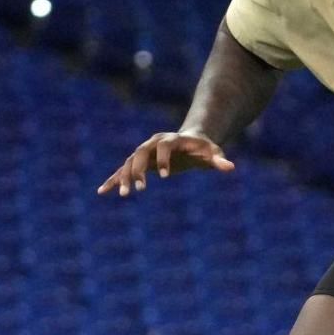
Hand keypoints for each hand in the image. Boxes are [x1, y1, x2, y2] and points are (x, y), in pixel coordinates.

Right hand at [96, 131, 233, 195]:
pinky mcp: (139, 163)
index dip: (163, 160)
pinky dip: (113, 179)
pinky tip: (102, 191)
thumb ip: (219, 160)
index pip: (163, 147)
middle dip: (137, 170)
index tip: (166, 176)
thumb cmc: (204, 149)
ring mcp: (144, 152)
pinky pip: (123, 170)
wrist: (191, 142)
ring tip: (123, 195)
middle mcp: (153, 143)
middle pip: (140, 153)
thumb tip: (230, 167)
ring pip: (129, 163)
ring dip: (124, 177)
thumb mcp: (213, 154)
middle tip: (138, 189)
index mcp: (170, 140)